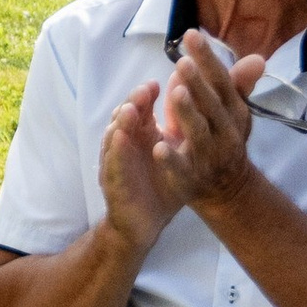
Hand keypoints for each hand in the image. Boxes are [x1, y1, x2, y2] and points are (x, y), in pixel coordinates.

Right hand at [97, 83, 181, 253]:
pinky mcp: (112, 181)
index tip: (159, 83)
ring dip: (121, 122)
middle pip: (125, 114)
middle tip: (145, 90)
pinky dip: (116, 150)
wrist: (148, 223)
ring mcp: (116, 160)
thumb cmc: (163, 183)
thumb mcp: (177, 151)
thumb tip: (193, 92)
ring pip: (114, 135)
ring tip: (130, 110)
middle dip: (133, 101)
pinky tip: (121, 138)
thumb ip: (183, 123)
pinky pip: (113, 163)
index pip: (140, 106)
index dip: (146, 93)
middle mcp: (125, 141)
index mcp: (140, 132)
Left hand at [151, 31, 262, 216]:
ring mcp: (209, 157)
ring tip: (175, 93)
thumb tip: (258, 58)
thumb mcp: (233, 111)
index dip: (208, 59)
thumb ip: (235, 83)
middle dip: (198, 84)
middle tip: (182, 61)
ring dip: (187, 114)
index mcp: (233, 112)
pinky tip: (158, 146)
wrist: (228, 190)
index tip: (191, 34)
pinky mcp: (191, 178)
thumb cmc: (223, 137)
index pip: (222, 82)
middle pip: (211, 105)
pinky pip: (181, 168)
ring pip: (198, 133)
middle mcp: (225, 133)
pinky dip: (171, 159)